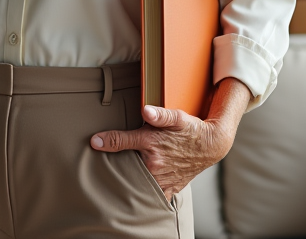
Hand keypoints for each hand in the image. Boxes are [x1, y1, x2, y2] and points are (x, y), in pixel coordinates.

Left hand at [89, 78, 250, 199]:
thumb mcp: (176, 117)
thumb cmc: (191, 129)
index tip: (94, 142)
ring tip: (121, 174)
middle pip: (126, 165)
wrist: (210, 145)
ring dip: (128, 178)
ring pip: (137, 182)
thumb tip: (145, 111)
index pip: (123, 141)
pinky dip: (144, 193)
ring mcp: (161, 178)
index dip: (107, 140)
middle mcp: (155, 163)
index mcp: (153, 144)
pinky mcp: (168, 187)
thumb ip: (160, 114)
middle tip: (109, 162)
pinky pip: (152, 195)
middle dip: (117, 163)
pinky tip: (139, 188)